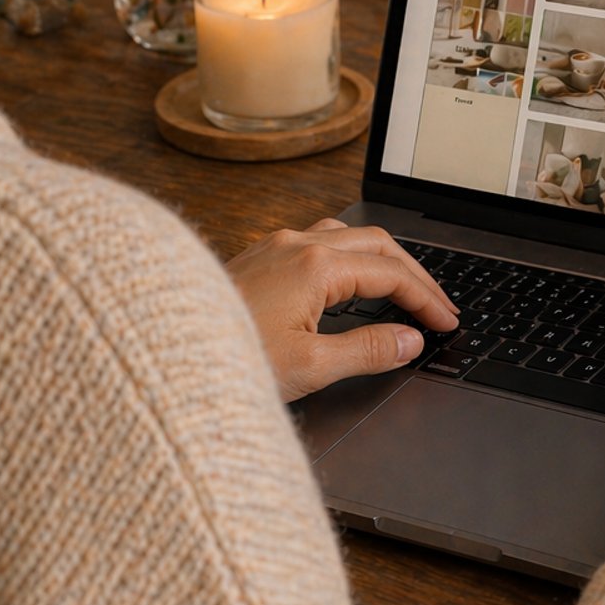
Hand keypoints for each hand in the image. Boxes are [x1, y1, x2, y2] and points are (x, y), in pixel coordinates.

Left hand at [225, 220, 457, 400]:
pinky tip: (349, 280)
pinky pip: (319, 241)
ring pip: (347, 237)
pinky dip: (351, 258)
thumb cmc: (223, 360)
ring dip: (382, 260)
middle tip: (438, 306)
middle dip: (413, 274)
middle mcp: (297, 245)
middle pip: (377, 245)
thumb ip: (367, 350)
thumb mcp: (309, 367)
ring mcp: (275, 246)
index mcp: (316, 266)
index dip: (426, 298)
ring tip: (402, 289)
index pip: (390, 274)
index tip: (446, 321)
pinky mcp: (258, 257)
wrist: (158, 353)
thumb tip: (409, 340)